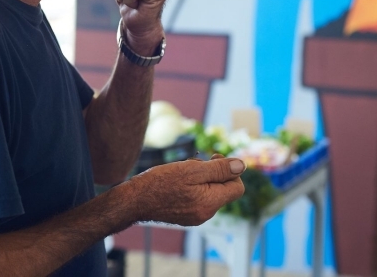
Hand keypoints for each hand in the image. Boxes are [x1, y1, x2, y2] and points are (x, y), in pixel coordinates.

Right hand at [128, 156, 244, 225]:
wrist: (135, 200)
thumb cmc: (160, 182)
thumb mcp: (191, 170)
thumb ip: (219, 169)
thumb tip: (241, 165)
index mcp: (210, 203)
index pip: (237, 187)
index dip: (230, 171)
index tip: (214, 159)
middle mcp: (206, 213)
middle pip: (223, 189)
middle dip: (214, 173)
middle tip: (196, 162)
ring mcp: (196, 216)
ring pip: (210, 193)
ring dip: (202, 179)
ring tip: (182, 172)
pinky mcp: (186, 216)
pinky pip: (199, 199)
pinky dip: (193, 188)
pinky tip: (176, 182)